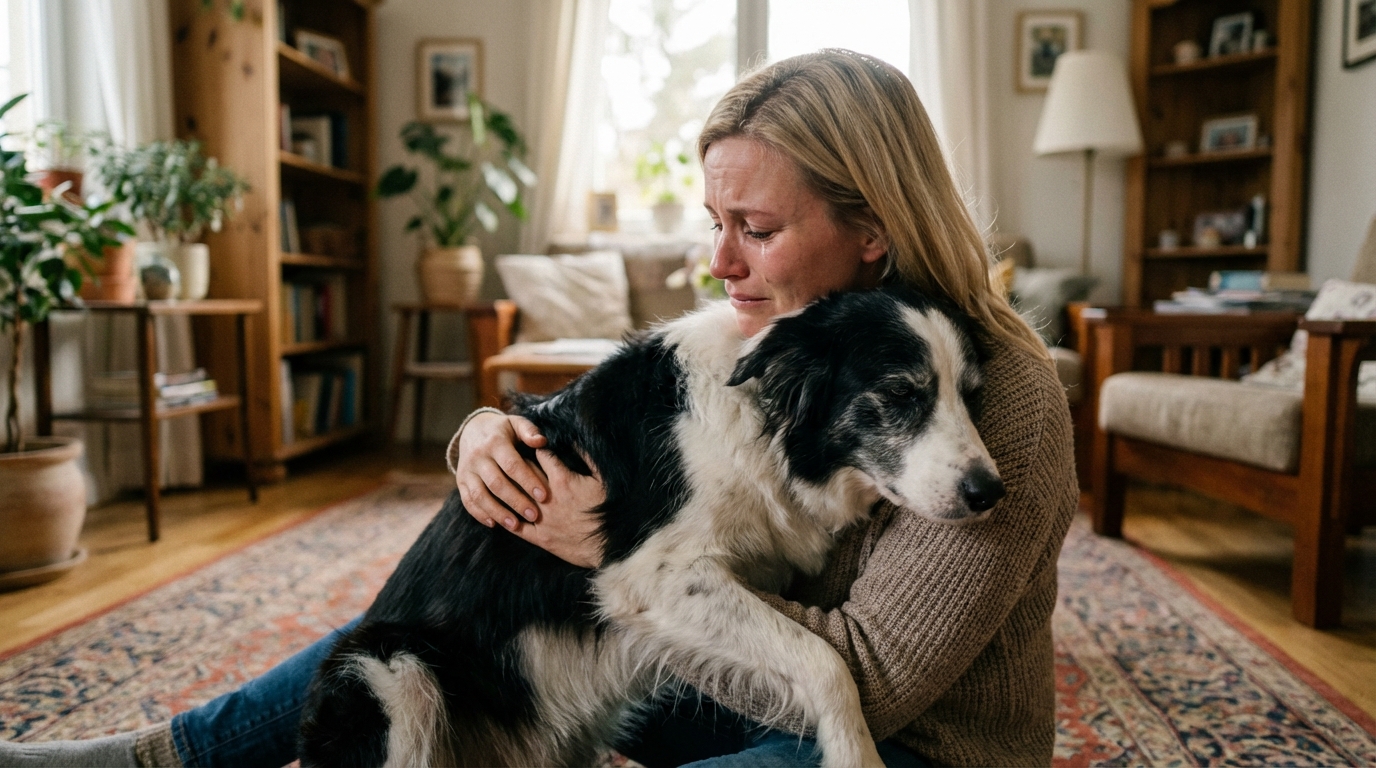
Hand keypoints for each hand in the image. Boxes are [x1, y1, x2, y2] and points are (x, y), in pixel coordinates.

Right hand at [454, 412, 548, 529]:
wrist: (472, 430)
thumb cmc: (503, 430)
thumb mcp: (516, 424)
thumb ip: (530, 431)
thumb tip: (541, 442)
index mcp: (495, 442)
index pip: (512, 464)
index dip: (528, 481)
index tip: (544, 496)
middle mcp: (478, 456)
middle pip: (497, 483)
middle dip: (516, 501)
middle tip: (534, 515)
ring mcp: (467, 470)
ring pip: (480, 495)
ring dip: (497, 512)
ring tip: (515, 525)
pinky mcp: (460, 481)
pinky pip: (467, 500)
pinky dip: (479, 514)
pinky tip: (494, 524)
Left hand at [508, 449, 607, 568]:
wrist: (610, 545)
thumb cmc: (608, 510)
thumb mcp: (603, 479)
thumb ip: (588, 457)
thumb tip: (575, 440)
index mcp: (562, 480)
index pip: (541, 454)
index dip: (537, 446)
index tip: (533, 443)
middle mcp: (547, 498)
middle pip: (523, 472)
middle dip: (518, 461)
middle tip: (514, 454)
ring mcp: (541, 519)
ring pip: (515, 497)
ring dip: (509, 486)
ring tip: (505, 477)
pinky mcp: (540, 538)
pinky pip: (515, 526)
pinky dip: (505, 517)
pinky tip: (500, 509)